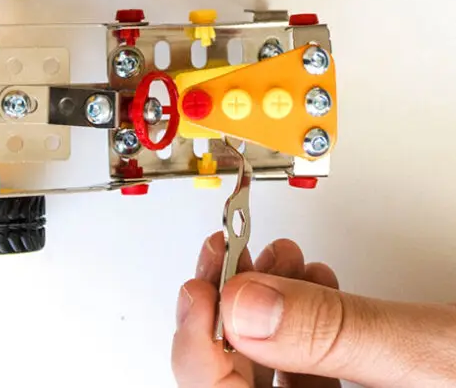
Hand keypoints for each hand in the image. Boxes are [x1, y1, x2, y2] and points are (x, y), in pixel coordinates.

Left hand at [173, 232, 455, 386]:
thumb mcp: (440, 356)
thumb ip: (338, 334)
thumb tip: (244, 305)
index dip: (199, 348)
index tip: (200, 288)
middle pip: (241, 387)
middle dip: (231, 311)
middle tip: (226, 255)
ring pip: (275, 374)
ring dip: (266, 308)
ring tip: (278, 256)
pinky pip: (314, 374)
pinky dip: (306, 322)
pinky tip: (316, 281)